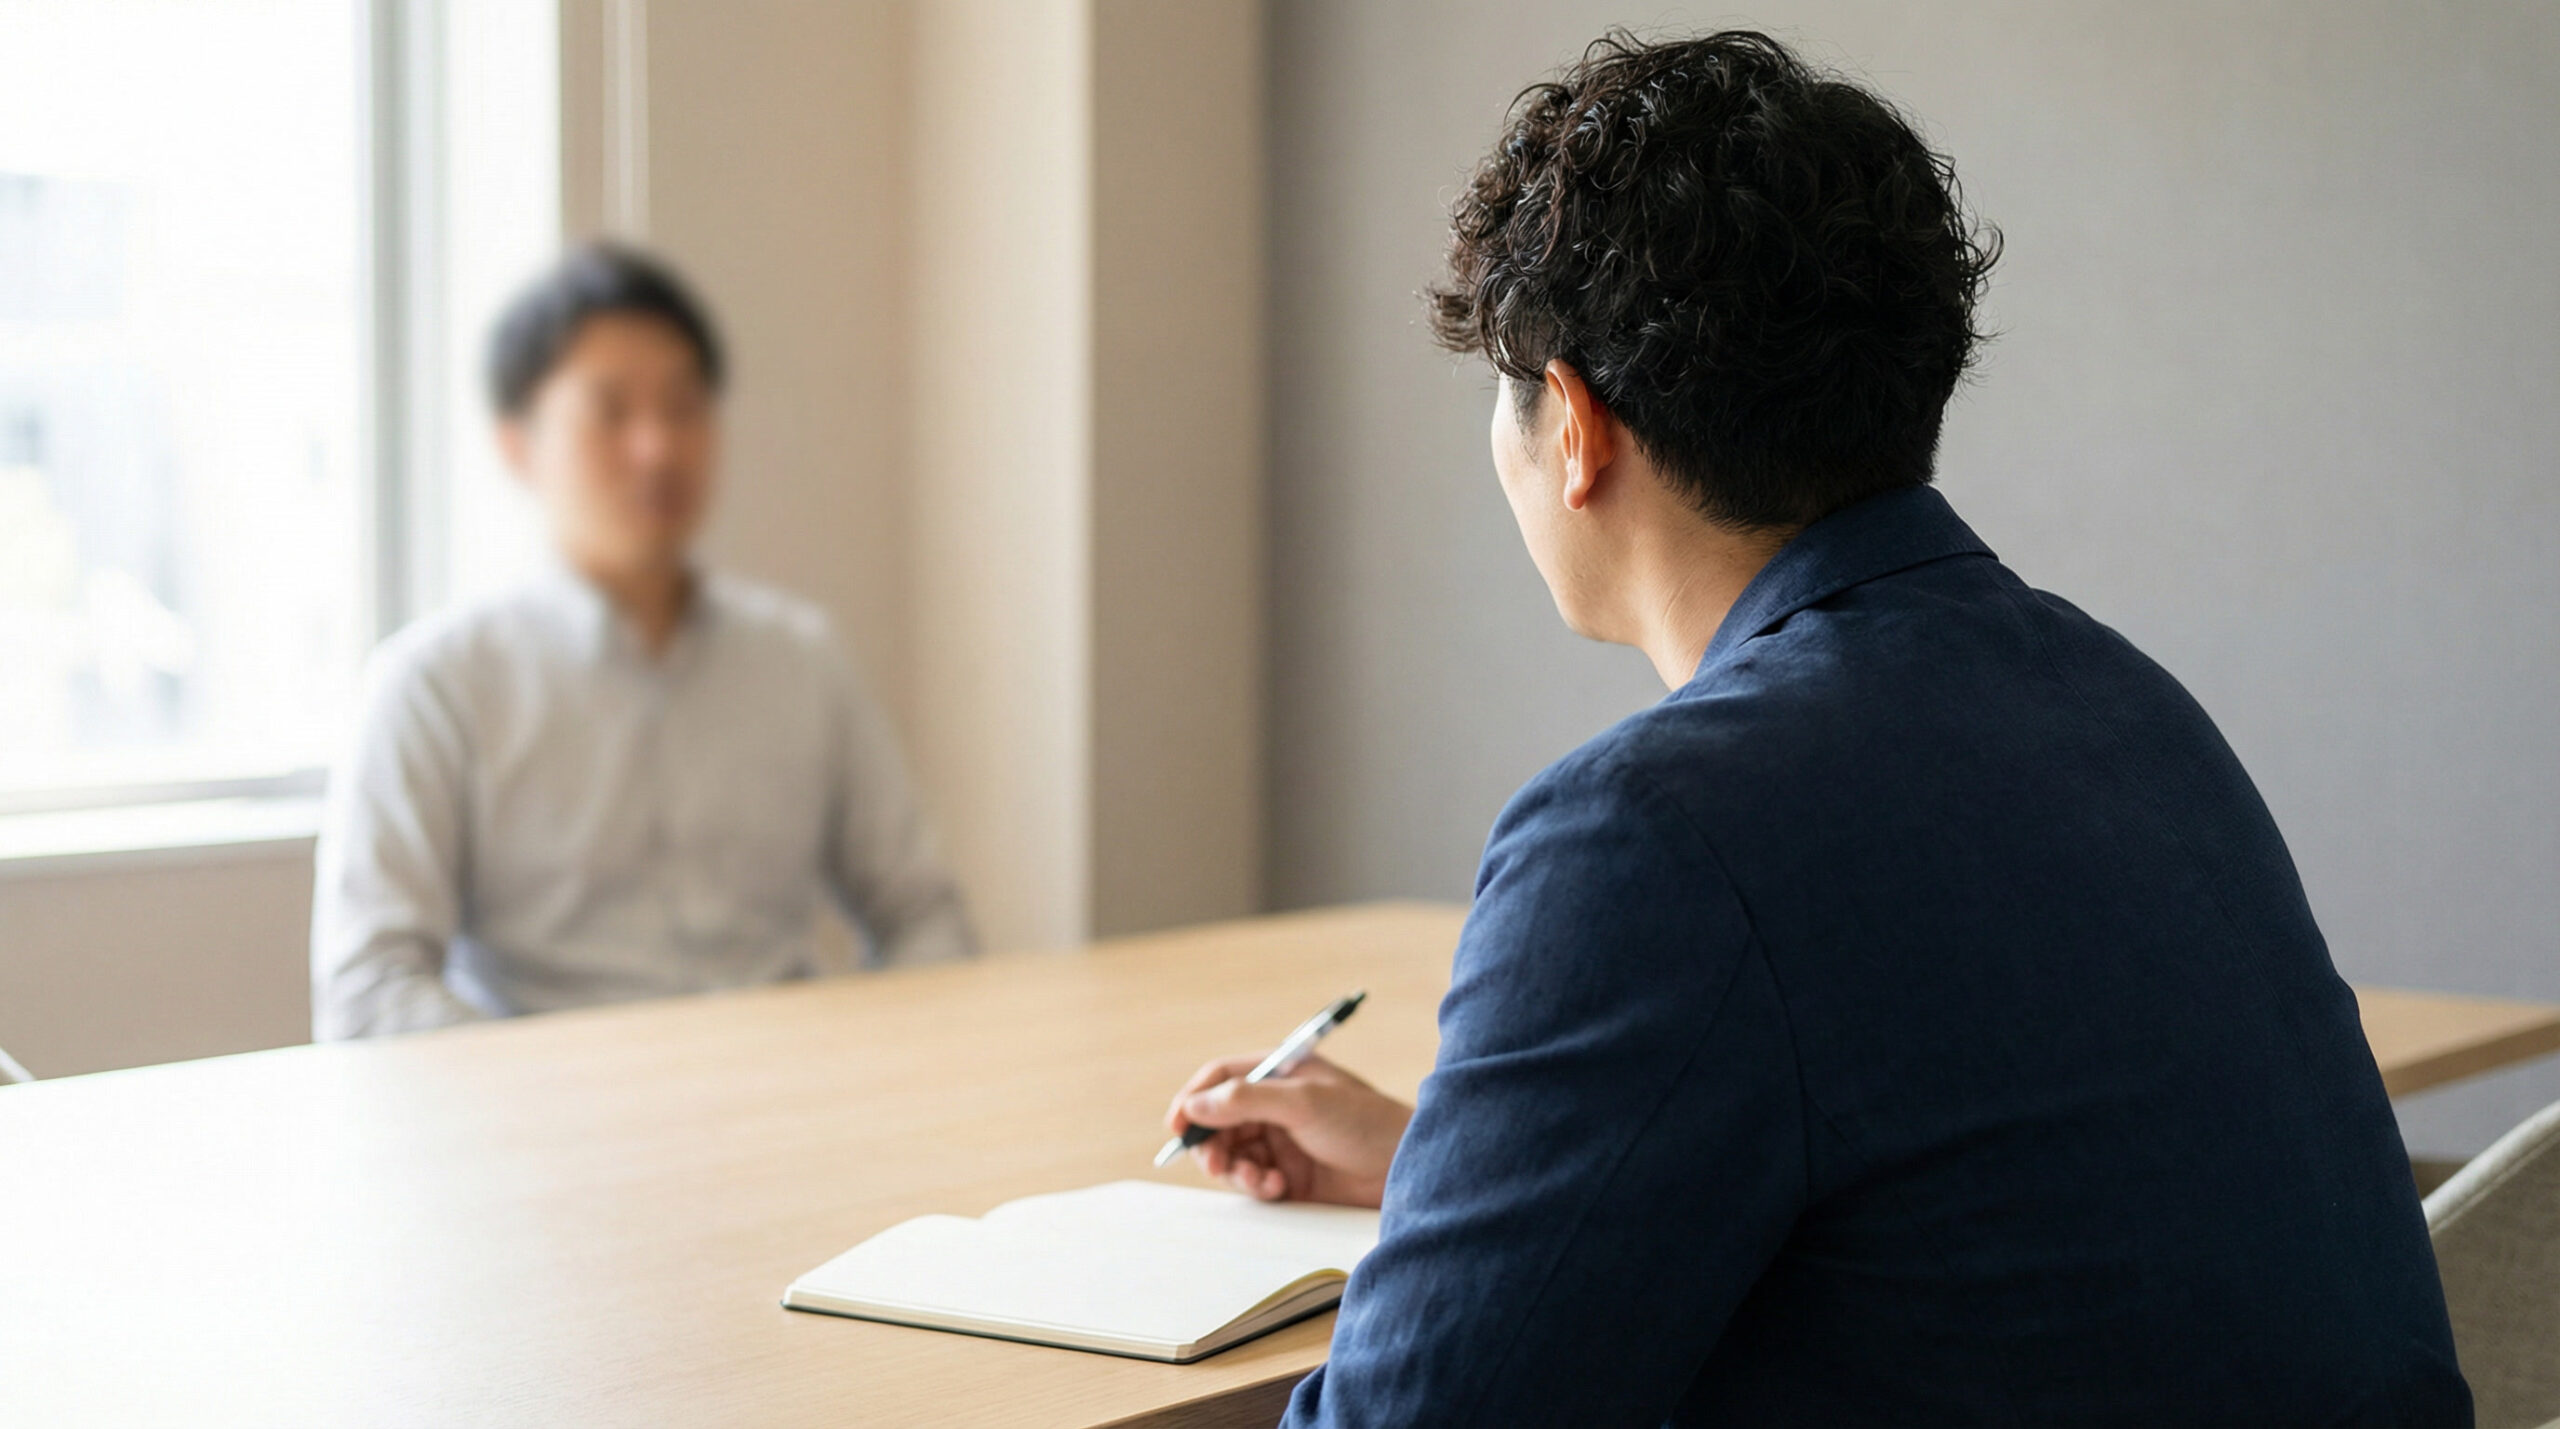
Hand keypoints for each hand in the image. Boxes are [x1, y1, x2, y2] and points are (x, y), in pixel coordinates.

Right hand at [1164, 1053, 1412, 1207]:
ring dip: (1236, 1170)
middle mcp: (1276, 1104)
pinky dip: (1255, 1186)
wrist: (1408, 1169)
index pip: (1222, 1077)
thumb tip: (1193, 1105)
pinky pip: (1252, 1180)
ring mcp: (1282, 1140)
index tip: (1176, 1125)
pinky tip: (1277, 1188)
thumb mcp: (1305, 1103)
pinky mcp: (1290, 1176)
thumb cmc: (1366, 1123)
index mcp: (1281, 1073)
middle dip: (1212, 1143)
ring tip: (1259, 1181)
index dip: (1194, 1099)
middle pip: (1218, 1120)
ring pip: (1232, 1154)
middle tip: (1216, 1165)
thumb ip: (1246, 1100)